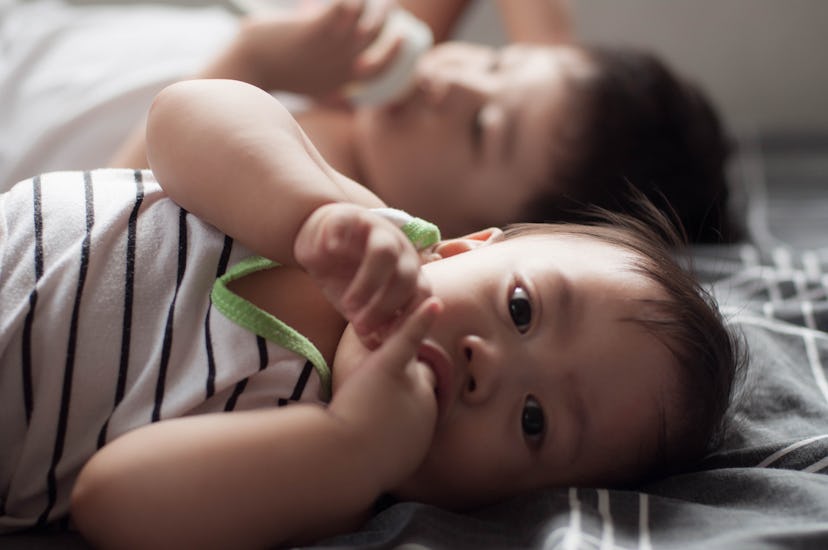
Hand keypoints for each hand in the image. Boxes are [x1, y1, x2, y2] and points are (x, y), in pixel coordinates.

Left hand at [235, 0, 401, 98]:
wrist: (246, 66)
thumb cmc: (279, 75)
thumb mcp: (313, 92)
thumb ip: (332, 100)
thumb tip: (347, 105)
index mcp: (342, 81)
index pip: (380, 68)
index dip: (394, 51)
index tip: (400, 34)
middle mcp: (340, 66)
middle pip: (375, 35)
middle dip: (385, 14)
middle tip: (382, 2)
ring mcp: (328, 48)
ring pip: (363, 16)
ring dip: (371, 0)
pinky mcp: (315, 29)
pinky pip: (345, 5)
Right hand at [295, 202, 431, 347]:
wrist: (322, 241)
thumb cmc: (344, 276)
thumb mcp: (357, 304)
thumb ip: (369, 322)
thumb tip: (376, 347)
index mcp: (408, 270)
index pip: (422, 293)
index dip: (406, 317)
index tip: (385, 339)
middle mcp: (399, 248)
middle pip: (406, 276)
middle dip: (385, 306)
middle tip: (361, 325)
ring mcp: (377, 229)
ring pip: (385, 253)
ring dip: (368, 283)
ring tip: (346, 304)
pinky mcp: (351, 216)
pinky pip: (350, 228)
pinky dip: (339, 243)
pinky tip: (329, 258)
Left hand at [329, 297, 442, 487]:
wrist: (342, 461)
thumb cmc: (351, 467)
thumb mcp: (381, 467)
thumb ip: (390, 452)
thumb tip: (385, 457)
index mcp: (424, 429)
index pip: (420, 406)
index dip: (399, 405)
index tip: (379, 414)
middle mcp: (426, 405)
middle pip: (419, 381)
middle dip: (395, 387)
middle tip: (365, 400)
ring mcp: (412, 384)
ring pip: (409, 363)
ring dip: (392, 366)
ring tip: (371, 377)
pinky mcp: (390, 366)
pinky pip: (410, 339)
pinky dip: (420, 320)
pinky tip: (435, 303)